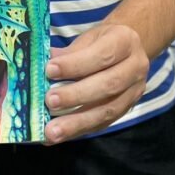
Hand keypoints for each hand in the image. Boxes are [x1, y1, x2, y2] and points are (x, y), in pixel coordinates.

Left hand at [43, 24, 148, 142]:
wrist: (128, 49)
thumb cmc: (101, 42)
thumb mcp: (86, 39)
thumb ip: (66, 53)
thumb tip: (38, 65)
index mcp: (125, 42)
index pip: (102, 55)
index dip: (76, 64)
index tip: (49, 70)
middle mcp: (135, 67)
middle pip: (108, 85)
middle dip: (76, 95)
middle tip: (49, 101)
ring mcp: (134, 92)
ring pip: (108, 110)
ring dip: (77, 122)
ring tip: (52, 131)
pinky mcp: (126, 110)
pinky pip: (103, 124)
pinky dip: (79, 130)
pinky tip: (59, 135)